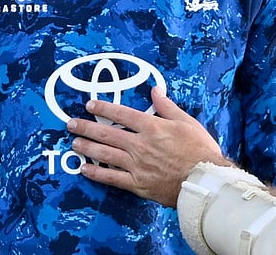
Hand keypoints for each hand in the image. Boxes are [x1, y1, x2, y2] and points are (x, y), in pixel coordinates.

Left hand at [67, 85, 224, 206]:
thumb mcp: (187, 122)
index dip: (104, 108)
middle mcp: (140, 145)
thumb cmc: (200, 150)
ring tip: (75, 143)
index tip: (90, 105)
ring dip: (87, 148)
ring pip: (105, 154)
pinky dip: (96, 173)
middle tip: (72, 124)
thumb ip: (168, 107)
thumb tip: (156, 91)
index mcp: (152, 127)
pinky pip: (111, 178)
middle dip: (87, 127)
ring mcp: (136, 165)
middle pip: (108, 133)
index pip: (123, 114)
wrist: (203, 181)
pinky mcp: (137, 184)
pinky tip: (85, 169)